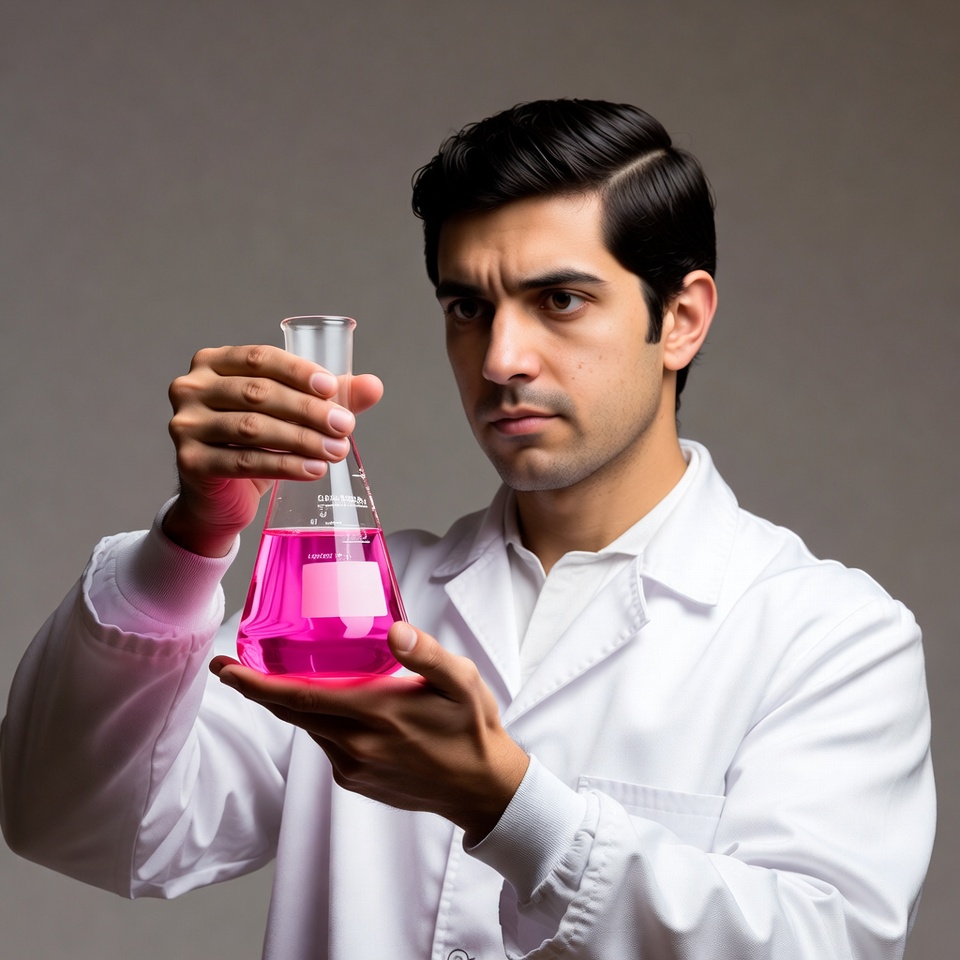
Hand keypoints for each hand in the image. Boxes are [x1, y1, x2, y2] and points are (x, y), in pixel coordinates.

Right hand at [164, 344, 382, 556]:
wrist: (221, 495)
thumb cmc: (254, 444)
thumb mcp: (290, 415)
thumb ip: (328, 397)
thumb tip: (374, 386)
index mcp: (214, 362)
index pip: (260, 358)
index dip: (298, 371)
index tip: (332, 389)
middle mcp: (191, 387)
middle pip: (259, 393)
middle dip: (308, 410)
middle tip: (345, 426)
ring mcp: (185, 425)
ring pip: (253, 428)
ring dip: (302, 439)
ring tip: (337, 450)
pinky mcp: (190, 461)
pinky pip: (245, 461)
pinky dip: (285, 465)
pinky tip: (313, 470)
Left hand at [211, 623, 529, 843]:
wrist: (484, 790)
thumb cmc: (473, 729)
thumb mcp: (463, 682)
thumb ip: (427, 654)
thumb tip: (395, 630)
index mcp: (377, 714)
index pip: (300, 697)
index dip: (256, 684)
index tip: (225, 668)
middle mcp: (356, 745)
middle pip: (293, 713)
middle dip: (259, 690)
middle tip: (234, 667)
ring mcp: (354, 768)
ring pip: (310, 728)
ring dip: (295, 704)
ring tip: (295, 677)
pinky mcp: (357, 781)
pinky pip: (327, 744)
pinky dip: (321, 722)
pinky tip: (338, 707)